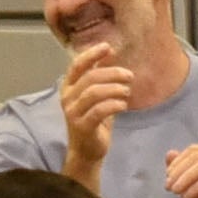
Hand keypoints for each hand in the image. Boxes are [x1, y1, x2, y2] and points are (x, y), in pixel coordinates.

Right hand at [57, 38, 136, 171]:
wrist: (87, 150)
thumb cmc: (93, 119)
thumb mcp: (97, 95)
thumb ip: (101, 74)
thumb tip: (110, 51)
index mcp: (69, 87)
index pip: (77, 65)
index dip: (91, 54)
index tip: (107, 47)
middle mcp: (67, 98)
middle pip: (90, 77)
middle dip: (113, 73)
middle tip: (129, 76)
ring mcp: (73, 113)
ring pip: (94, 92)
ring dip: (115, 89)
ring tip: (127, 91)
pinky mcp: (82, 126)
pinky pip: (99, 110)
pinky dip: (114, 104)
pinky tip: (123, 105)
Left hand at [162, 139, 197, 197]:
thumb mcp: (190, 189)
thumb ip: (181, 171)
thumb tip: (170, 153)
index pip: (196, 150)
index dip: (178, 161)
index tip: (167, 176)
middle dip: (179, 170)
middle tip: (168, 186)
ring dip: (185, 177)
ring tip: (175, 191)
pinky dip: (195, 187)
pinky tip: (186, 197)